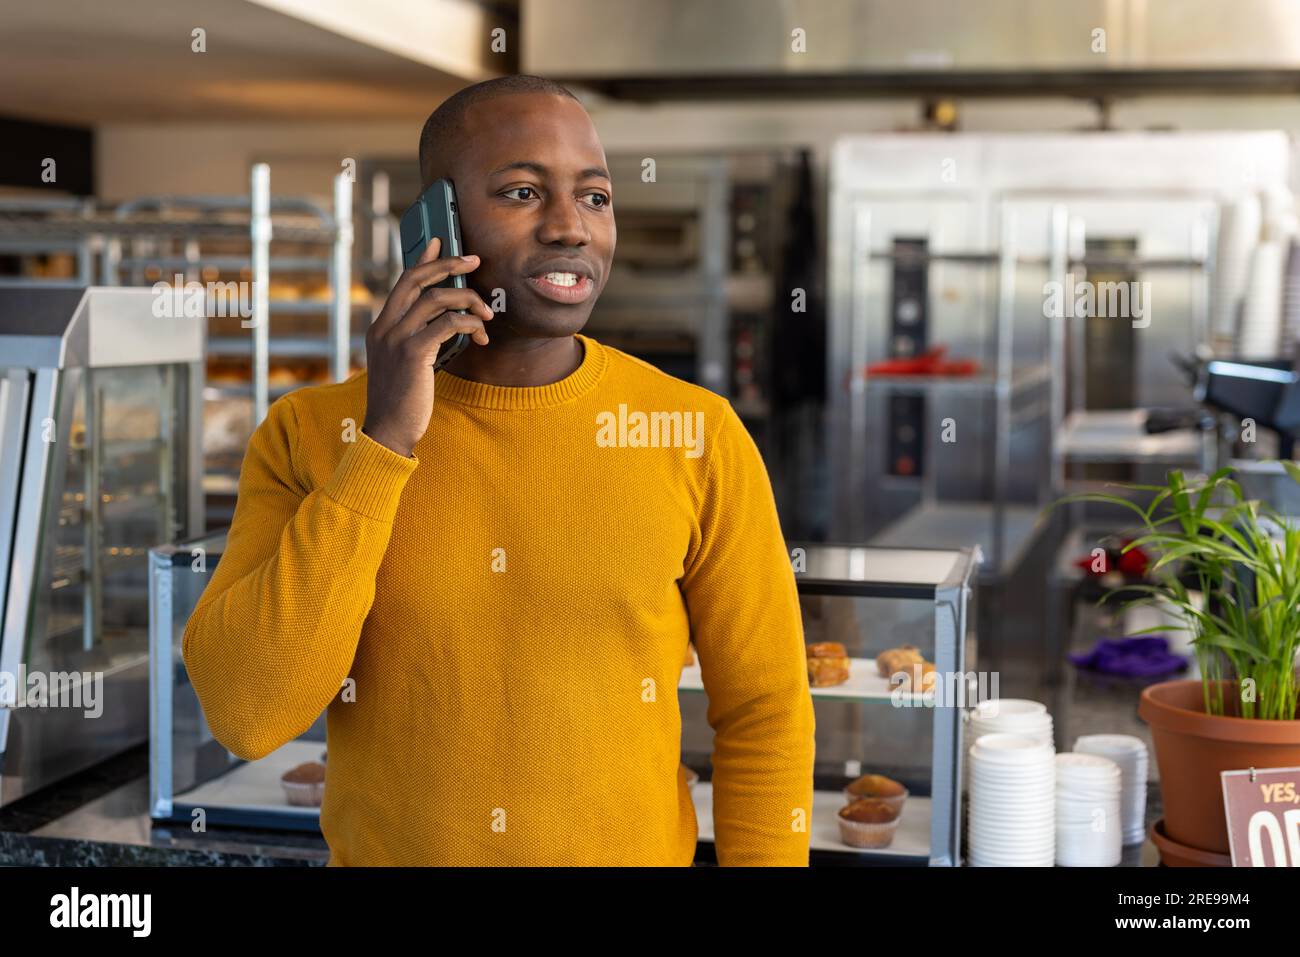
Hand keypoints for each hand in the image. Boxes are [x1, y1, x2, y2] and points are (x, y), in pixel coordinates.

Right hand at [361, 237, 493, 456]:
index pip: (403, 281)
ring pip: (438, 299)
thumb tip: (443, 323)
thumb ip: (416, 339)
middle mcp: (384, 327)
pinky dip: (469, 324)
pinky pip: (447, 324)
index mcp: (381, 326)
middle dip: (449, 264)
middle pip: (417, 279)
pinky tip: (480, 336)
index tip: (441, 242)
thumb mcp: (405, 364)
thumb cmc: (403, 400)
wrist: (389, 431)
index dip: (423, 259)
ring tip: (487, 314)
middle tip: (475, 260)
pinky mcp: (412, 353)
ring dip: (469, 301)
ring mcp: (396, 338)